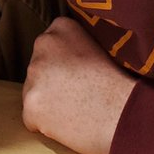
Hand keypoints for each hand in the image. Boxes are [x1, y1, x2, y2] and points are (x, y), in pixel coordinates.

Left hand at [22, 16, 135, 153]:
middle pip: (38, 69)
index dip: (64, 65)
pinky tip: (67, 124)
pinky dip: (45, 126)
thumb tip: (65, 58)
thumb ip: (76, 45)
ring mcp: (33, 76)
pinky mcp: (30, 105)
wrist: (123, 113)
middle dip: (52, 83)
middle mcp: (42, 46)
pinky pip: (31, 119)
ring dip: (48, 104)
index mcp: (61, 27)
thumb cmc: (119, 83)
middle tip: (77, 94)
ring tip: (75, 110)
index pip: (49, 47)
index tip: (80, 73)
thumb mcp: (100, 45)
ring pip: (33, 93)